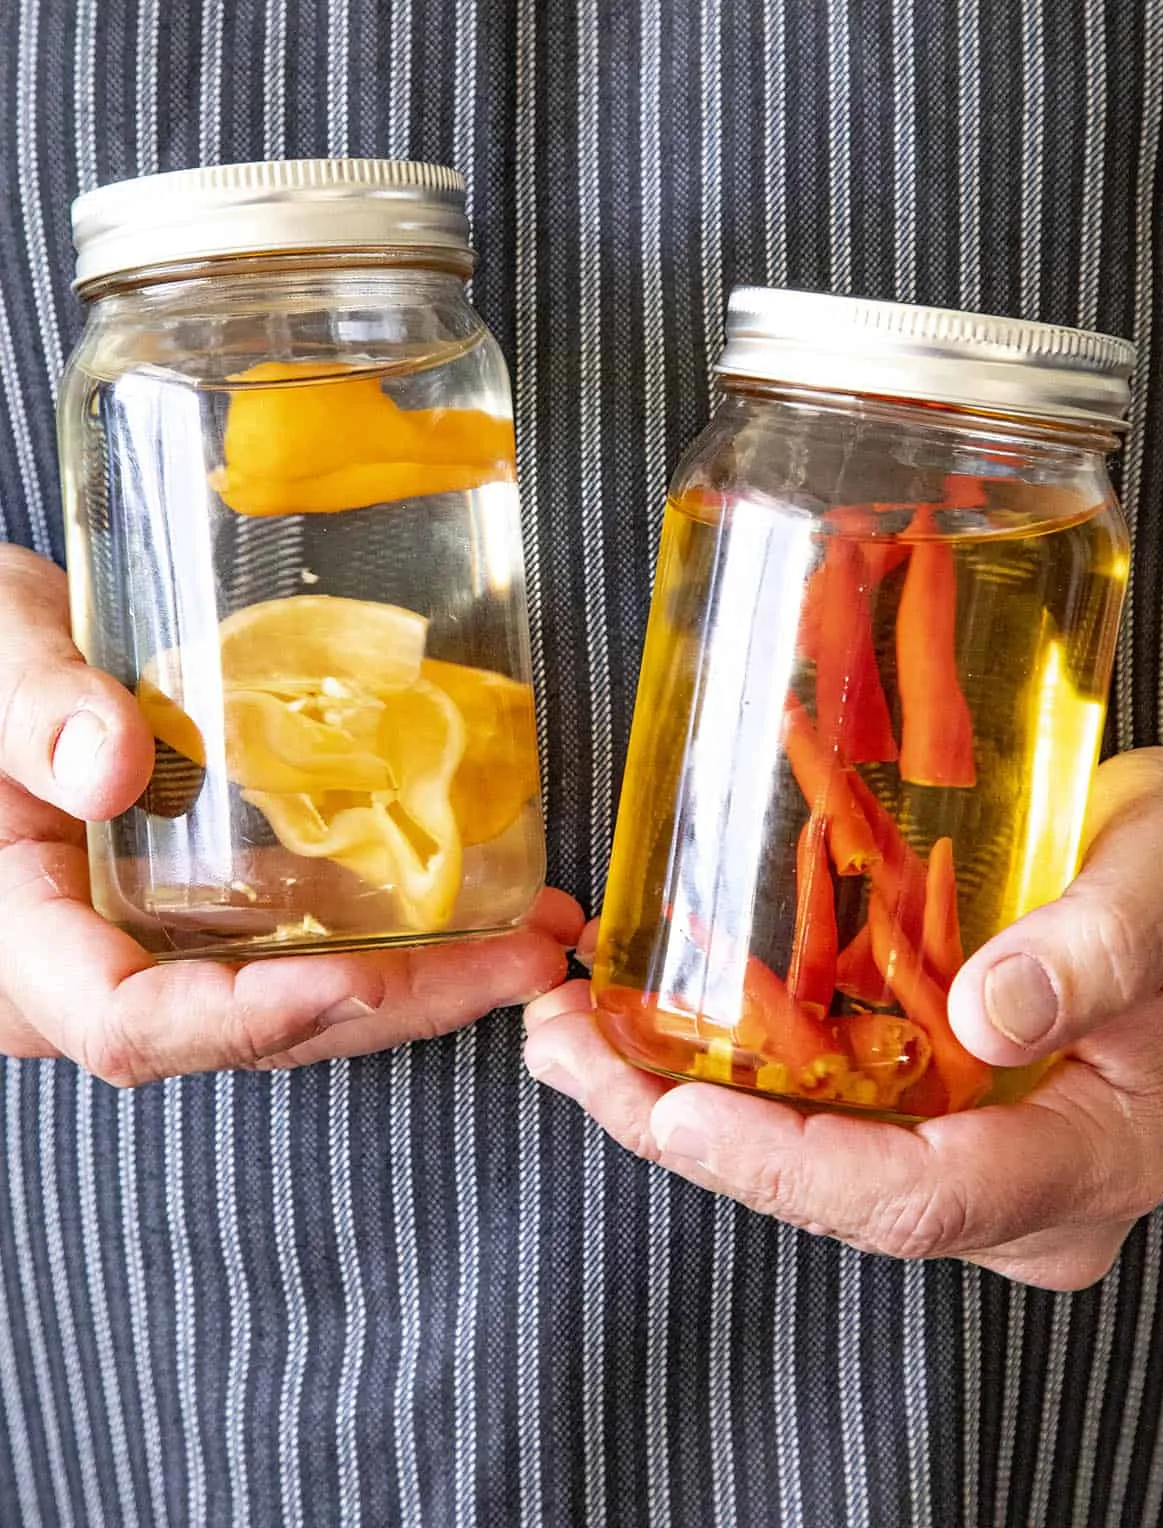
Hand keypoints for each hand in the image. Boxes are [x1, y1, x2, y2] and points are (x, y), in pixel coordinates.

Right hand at [0, 546, 580, 1083]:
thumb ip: (34, 715)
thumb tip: (114, 766)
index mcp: (23, 944)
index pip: (133, 1025)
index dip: (253, 1016)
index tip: (363, 978)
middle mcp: (96, 967)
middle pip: (252, 1026)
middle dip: (395, 1004)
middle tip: (521, 960)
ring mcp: (158, 940)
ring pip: (294, 988)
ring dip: (423, 973)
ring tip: (532, 933)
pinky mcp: (206, 900)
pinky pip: (302, 930)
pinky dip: (392, 919)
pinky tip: (481, 888)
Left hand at [524, 748, 1162, 1288]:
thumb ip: (1098, 947)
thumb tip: (990, 1015)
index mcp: (1089, 1155)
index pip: (920, 1196)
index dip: (788, 1164)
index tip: (673, 1113)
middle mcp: (1016, 1187)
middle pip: (828, 1192)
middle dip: (678, 1127)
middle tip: (561, 1044)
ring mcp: (965, 1151)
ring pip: (800, 1157)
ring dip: (670, 1096)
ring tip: (566, 1026)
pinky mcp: (928, 1107)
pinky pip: (809, 1110)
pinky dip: (719, 1068)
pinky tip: (638, 1018)